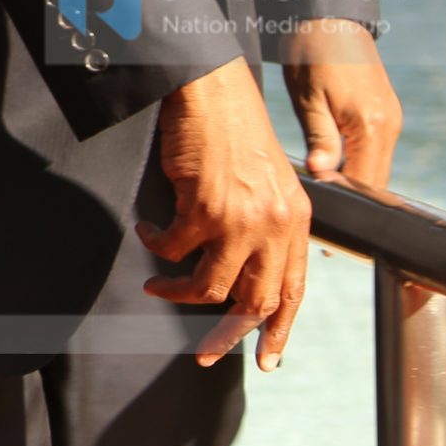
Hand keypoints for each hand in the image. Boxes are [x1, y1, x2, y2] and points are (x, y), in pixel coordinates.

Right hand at [139, 57, 311, 370]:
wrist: (210, 86)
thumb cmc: (232, 124)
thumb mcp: (266, 179)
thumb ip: (266, 221)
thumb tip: (241, 264)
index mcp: (296, 220)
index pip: (293, 290)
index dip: (278, 330)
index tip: (265, 359)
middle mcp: (276, 225)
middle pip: (254, 301)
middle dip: (226, 333)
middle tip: (202, 349)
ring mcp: (241, 219)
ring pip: (210, 285)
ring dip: (178, 292)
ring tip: (157, 284)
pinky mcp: (204, 206)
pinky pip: (174, 248)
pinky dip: (157, 246)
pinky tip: (149, 231)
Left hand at [283, 19, 401, 189]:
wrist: (329, 18)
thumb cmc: (311, 54)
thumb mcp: (307, 98)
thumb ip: (319, 140)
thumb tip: (322, 175)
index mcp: (371, 126)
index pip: (365, 183)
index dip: (345, 198)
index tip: (325, 205)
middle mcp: (389, 127)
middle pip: (376, 181)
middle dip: (352, 195)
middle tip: (325, 202)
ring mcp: (391, 120)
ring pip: (377, 167)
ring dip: (356, 179)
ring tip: (326, 185)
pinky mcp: (387, 114)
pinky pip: (376, 150)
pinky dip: (359, 161)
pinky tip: (335, 163)